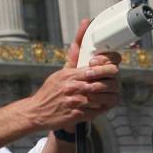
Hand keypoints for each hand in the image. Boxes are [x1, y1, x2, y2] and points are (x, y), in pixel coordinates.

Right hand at [25, 19, 122, 133]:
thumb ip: (73, 58)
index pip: (95, 68)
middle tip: (116, 84)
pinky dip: (102, 109)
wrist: (36, 112)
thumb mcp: (60, 73)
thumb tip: (79, 36)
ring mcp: (75, 102)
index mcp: (70, 75)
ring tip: (111, 96)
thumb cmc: (50, 92)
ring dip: (109, 98)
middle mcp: (72, 87)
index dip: (108, 68)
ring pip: (102, 99)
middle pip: (102, 84)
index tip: (112, 69)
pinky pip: (96, 112)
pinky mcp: (76, 115)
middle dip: (113, 84)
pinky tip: (103, 106)